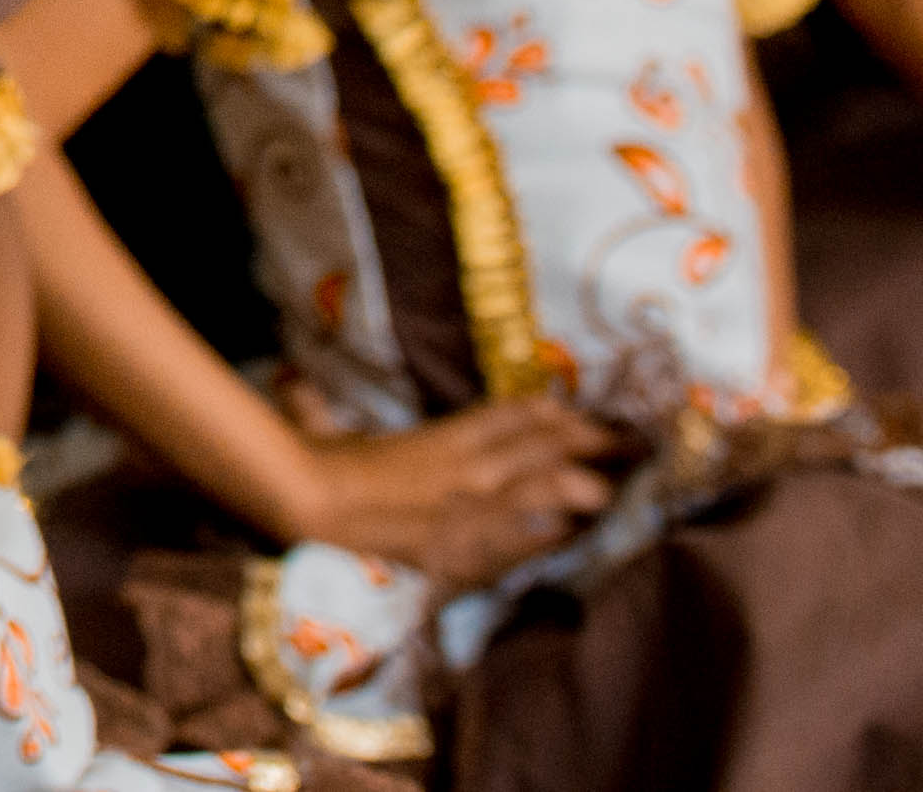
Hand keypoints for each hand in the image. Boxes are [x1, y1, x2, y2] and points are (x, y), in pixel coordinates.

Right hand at [271, 395, 617, 587]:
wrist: (309, 504)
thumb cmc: (313, 462)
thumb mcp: (319, 428)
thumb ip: (312, 404)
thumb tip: (288, 376)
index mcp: (442, 435)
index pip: (511, 416)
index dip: (554, 413)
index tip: (585, 412)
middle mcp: (468, 465)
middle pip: (543, 447)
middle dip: (593, 444)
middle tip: (635, 443)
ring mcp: (471, 506)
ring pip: (545, 489)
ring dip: (585, 487)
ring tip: (617, 488)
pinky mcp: (466, 546)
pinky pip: (520, 542)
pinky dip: (549, 537)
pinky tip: (574, 535)